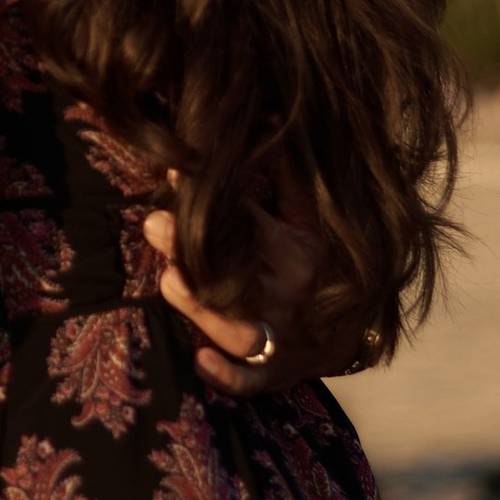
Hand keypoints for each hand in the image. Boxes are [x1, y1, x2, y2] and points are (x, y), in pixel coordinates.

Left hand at [145, 181, 334, 398]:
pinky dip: (225, 374)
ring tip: (169, 280)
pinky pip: (247, 380)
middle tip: (154, 223)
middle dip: (193, 251)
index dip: (215, 198)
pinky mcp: (269, 375)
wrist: (344, 335)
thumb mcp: (309, 222)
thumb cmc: (313, 267)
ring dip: (202, 307)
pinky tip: (199, 359)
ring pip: (239, 327)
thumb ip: (288, 177)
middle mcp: (286, 296)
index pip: (252, 223)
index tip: (173, 171)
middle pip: (239, 274)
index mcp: (296, 254)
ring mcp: (278, 339)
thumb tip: (269, 118)